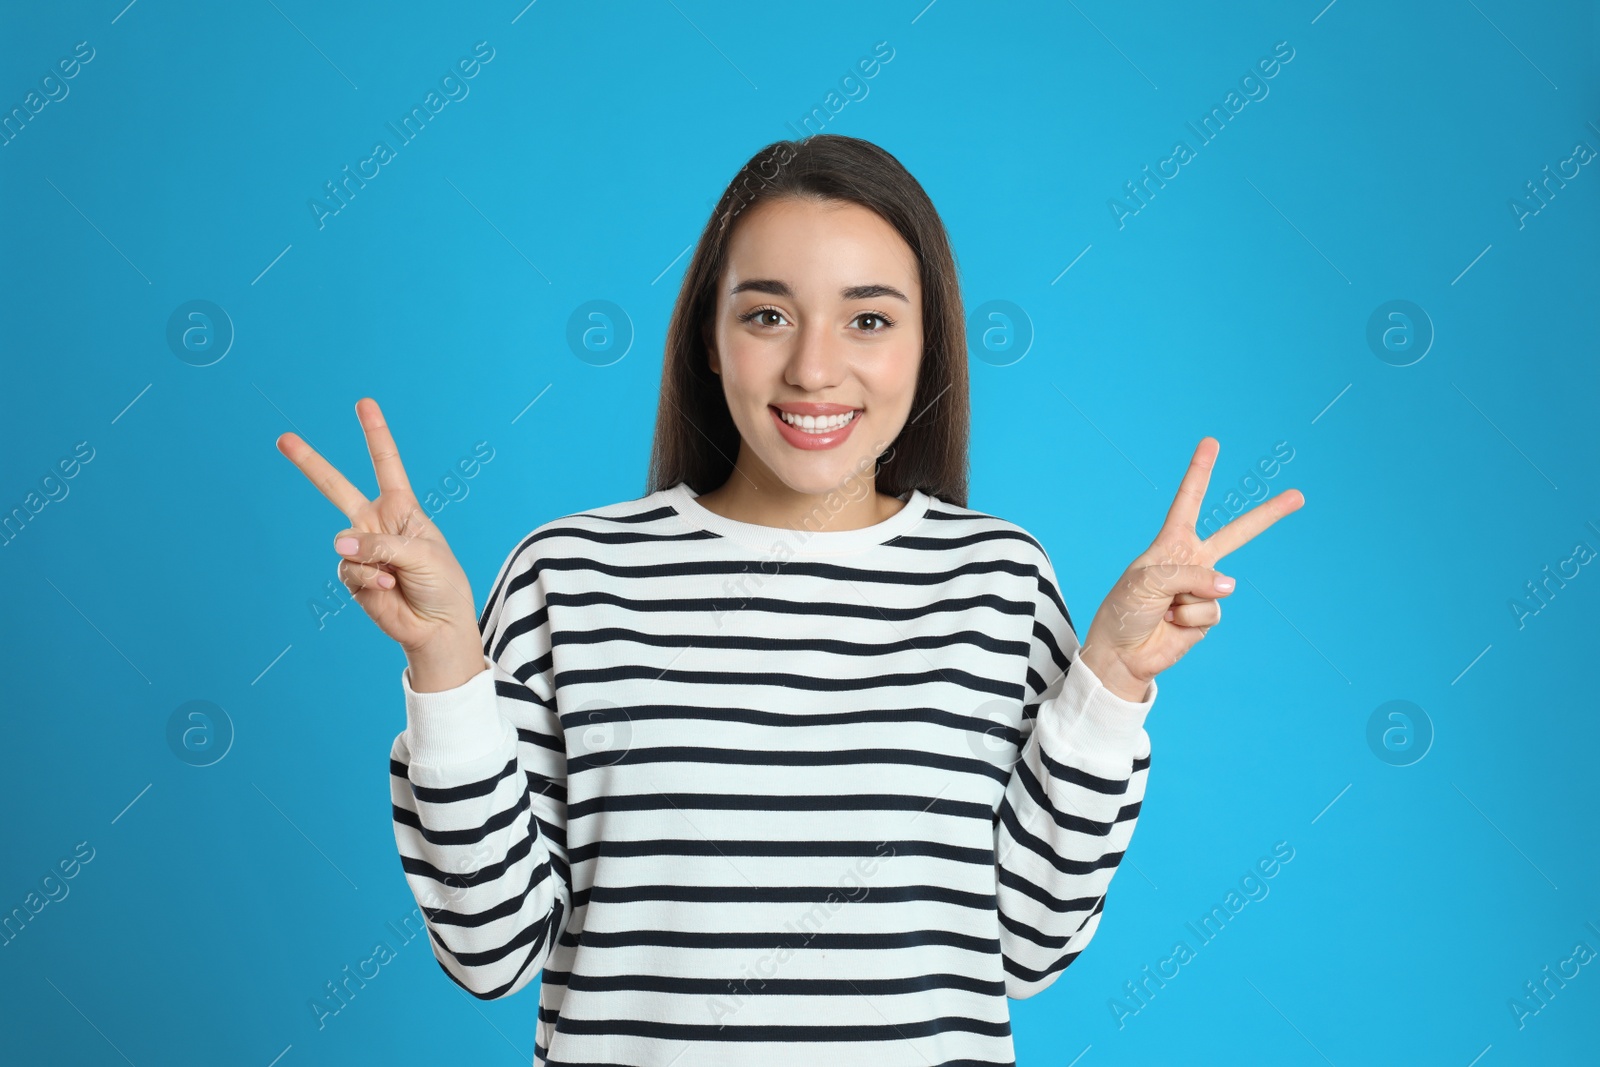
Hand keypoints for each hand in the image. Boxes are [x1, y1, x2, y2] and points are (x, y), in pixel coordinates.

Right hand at [276, 398, 479, 658]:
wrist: (437, 626)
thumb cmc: (441, 583)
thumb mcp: (422, 554)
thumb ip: (381, 543)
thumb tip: (340, 542)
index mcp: (401, 508)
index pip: (386, 464)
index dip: (375, 434)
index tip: (364, 403)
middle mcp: (376, 523)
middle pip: (337, 487)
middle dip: (310, 463)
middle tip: (282, 438)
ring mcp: (361, 549)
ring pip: (344, 541)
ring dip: (372, 560)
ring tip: (395, 577)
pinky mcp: (352, 576)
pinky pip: (348, 569)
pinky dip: (369, 580)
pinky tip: (387, 589)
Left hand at [1078, 437, 1304, 701]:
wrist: (1122, 654)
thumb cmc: (1125, 611)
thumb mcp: (1148, 581)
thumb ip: (1191, 575)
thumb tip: (1229, 585)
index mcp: (1171, 544)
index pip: (1189, 501)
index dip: (1200, 472)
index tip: (1211, 443)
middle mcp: (1191, 562)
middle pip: (1237, 534)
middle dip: (1268, 514)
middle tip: (1299, 495)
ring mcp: (1203, 590)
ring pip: (1219, 587)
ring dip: (1186, 601)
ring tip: (1162, 610)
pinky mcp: (1207, 617)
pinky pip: (1211, 612)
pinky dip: (1190, 620)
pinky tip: (1173, 624)